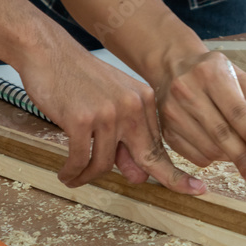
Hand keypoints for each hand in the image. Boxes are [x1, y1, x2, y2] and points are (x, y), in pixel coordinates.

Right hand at [16, 40, 206, 194]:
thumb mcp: (109, 102)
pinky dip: (72, 171)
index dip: (176, 173)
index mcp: (143, 100)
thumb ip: (125, 138)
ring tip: (73, 176)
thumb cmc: (76, 78)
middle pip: (145, 158)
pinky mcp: (82, 119)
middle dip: (152, 179)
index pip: (159, 145)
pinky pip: (80, 159)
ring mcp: (108, 112)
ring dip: (87, 175)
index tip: (197, 190)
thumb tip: (137, 176)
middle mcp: (131, 106)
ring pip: (104, 163)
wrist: (48, 52)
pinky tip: (65, 173)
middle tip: (152, 193)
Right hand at [154, 48, 245, 187]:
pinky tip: (217, 146)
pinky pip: (195, 156)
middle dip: (243, 158)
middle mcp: (186, 91)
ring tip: (239, 150)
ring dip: (229, 157)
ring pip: (208, 148)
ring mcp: (172, 111)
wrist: (173, 67)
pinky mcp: (166, 129)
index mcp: (210, 73)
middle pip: (220, 134)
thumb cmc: (212, 73)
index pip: (237, 111)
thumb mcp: (240, 79)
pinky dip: (212, 158)